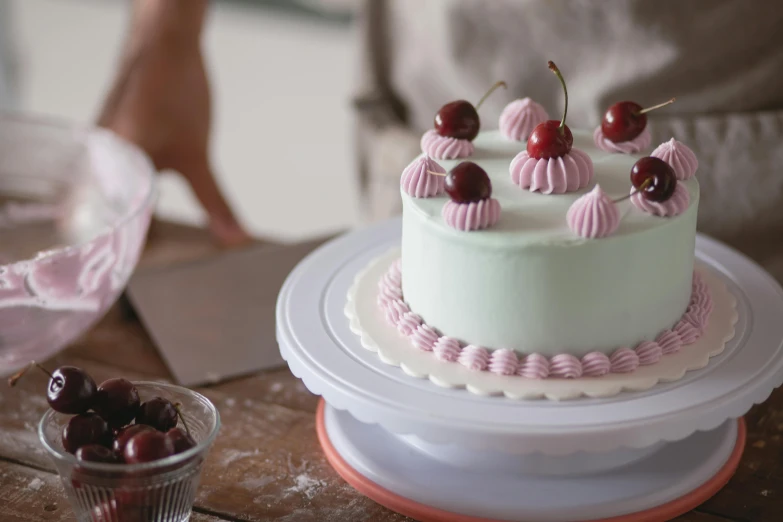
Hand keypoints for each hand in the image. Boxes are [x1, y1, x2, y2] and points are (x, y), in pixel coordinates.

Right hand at [98, 0, 250, 246]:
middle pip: (109, 221)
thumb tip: (235, 239)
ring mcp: (95, 155)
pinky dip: (131, 200)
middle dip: (135, 241)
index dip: (135, 254)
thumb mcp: (198, 155)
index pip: (115, 231)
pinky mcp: (105, 147)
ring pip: (110, 202)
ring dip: (133, 220)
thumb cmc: (175, 91)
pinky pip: (111, 184)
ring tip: (158, 240)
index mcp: (108, 171)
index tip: (158, 270)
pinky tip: (147, 208)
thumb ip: (215, 202)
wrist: (164, 44)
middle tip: (162, 259)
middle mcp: (92, 165)